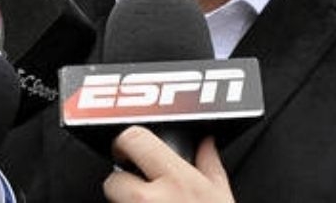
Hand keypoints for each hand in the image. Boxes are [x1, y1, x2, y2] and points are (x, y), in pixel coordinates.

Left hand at [104, 126, 233, 202]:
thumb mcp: (221, 195)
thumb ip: (210, 164)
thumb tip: (207, 142)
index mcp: (177, 179)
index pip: (135, 139)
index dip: (127, 140)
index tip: (128, 145)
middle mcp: (151, 200)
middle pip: (113, 180)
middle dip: (122, 181)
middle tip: (137, 185)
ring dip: (126, 202)